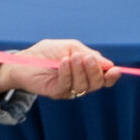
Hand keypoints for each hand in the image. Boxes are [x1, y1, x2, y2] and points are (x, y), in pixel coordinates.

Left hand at [0, 41, 117, 101]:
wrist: (25, 59)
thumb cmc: (48, 52)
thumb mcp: (71, 47)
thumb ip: (89, 54)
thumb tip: (108, 64)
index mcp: (86, 73)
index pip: (104, 79)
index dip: (111, 76)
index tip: (115, 70)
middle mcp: (80, 83)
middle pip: (96, 84)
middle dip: (95, 71)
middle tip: (87, 58)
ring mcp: (69, 90)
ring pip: (84, 86)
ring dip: (79, 70)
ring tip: (71, 57)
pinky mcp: (56, 92)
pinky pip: (67, 86)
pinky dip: (67, 73)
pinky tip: (63, 62)